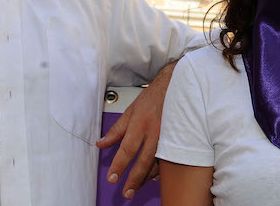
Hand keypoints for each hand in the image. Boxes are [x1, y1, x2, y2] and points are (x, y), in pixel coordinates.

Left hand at [96, 62, 176, 198]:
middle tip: (126, 192)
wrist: (176, 87)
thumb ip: (116, 130)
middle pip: (143, 161)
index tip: (112, 178)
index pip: (127, 149)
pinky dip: (160, 169)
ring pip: (157, 162)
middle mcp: (154, 132)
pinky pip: (168, 158)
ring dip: (147, 177)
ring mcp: (168, 136)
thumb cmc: (153, 98)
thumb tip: (101, 143)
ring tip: (137, 187)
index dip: (119, 165)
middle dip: (134, 179)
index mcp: (140, 124)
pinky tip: (154, 177)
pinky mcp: (177, 139)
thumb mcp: (130, 111)